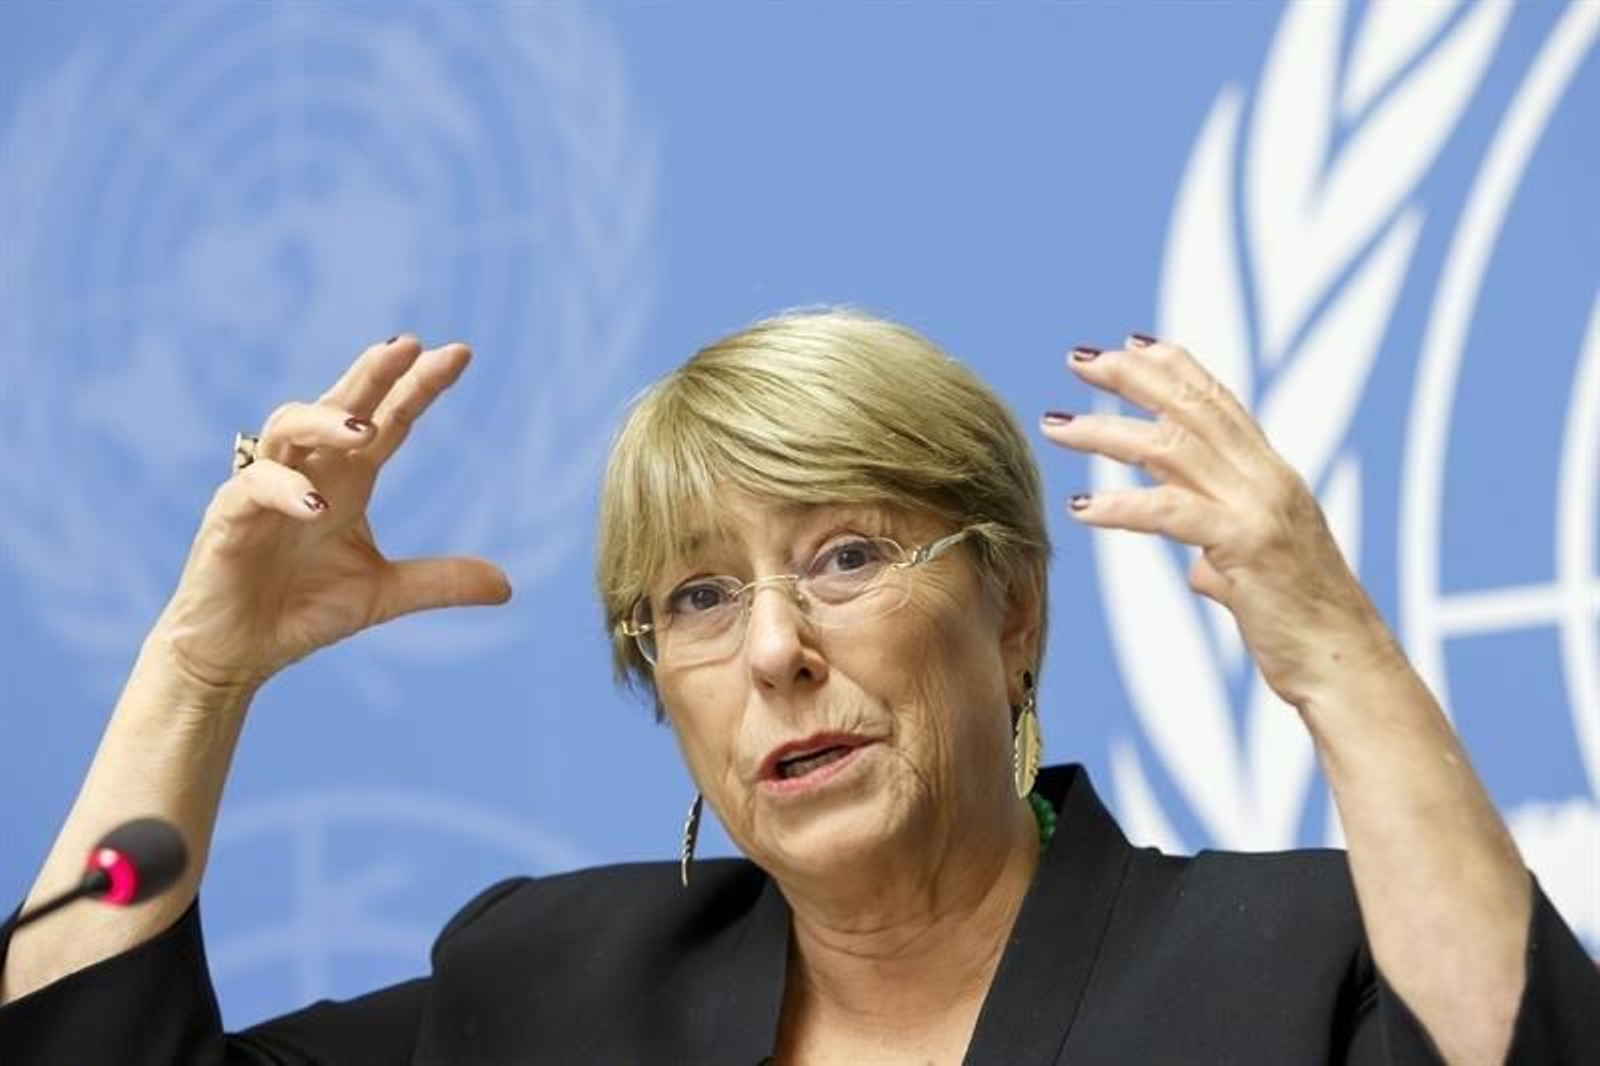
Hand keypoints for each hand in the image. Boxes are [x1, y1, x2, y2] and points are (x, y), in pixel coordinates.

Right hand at [151, 336, 511, 689]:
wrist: (238, 654)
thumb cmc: (302, 610)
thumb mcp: (382, 594)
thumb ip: (440, 582)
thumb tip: (506, 586)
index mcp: (348, 480)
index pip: (389, 419)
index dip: (419, 387)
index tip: (458, 353)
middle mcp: (308, 471)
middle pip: (340, 404)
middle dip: (372, 373)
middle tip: (407, 347)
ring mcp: (265, 488)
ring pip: (288, 426)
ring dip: (325, 421)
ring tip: (365, 430)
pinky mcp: (228, 517)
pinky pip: (252, 486)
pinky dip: (284, 488)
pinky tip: (316, 505)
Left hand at [1040, 335, 1396, 708]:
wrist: (1345, 666)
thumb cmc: (1301, 628)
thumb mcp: (1257, 576)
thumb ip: (1224, 557)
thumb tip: (1201, 568)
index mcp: (1272, 477)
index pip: (1220, 403)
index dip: (1174, 368)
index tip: (1128, 345)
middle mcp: (1268, 479)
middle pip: (1190, 408)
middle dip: (1131, 377)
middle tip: (1078, 358)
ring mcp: (1258, 508)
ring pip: (1171, 447)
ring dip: (1106, 432)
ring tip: (1055, 425)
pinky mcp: (1245, 546)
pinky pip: (1169, 513)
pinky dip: (1119, 506)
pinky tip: (1078, 508)